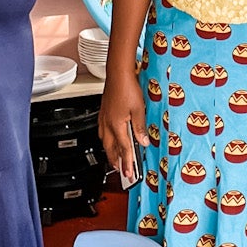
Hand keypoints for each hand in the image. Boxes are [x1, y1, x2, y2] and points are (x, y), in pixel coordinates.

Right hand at [99, 68, 148, 185]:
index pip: (123, 149)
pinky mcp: (103, 113)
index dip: (127, 162)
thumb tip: (143, 141)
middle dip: (115, 161)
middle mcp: (107, 124)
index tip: (128, 173)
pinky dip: (106, 140)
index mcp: (116, 125)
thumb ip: (140, 128)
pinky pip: (102, 132)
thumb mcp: (139, 110)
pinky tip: (108, 139)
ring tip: (114, 158)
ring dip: (110, 151)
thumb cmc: (128, 88)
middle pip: (110, 148)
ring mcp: (104, 118)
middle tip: (120, 170)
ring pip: (104, 141)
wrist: (118, 74)